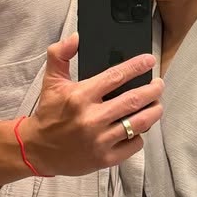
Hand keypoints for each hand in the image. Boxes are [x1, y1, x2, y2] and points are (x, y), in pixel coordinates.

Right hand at [22, 35, 163, 176]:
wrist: (38, 150)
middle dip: (152, 90)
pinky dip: (140, 135)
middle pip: (133, 100)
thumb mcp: (52, 81)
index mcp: (80, 96)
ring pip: (138, 123)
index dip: (136, 66)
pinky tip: (138, 128)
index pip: (115, 76)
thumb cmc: (49, 114)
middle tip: (159, 85)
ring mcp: (100, 140)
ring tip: (157, 105)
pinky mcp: (105, 158)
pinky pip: (134, 144)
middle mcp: (92, 118)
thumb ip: (60, 54)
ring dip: (153, 112)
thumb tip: (76, 37)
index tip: (149, 61)